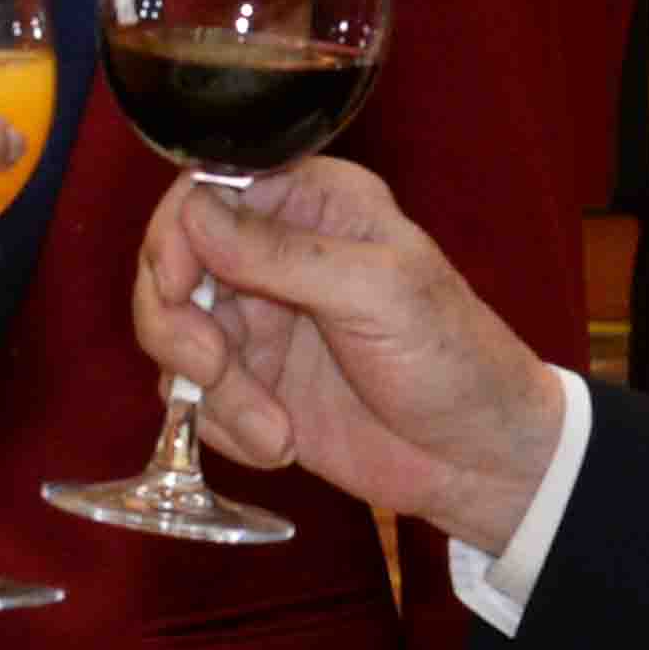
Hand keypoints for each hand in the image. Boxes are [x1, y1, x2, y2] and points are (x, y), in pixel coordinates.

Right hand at [131, 160, 567, 550]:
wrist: (477, 460)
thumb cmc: (453, 357)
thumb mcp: (379, 291)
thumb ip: (283, 252)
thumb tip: (195, 212)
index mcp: (313, 204)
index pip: (209, 189)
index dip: (176, 232)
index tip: (175, 283)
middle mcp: (273, 255)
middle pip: (170, 264)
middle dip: (177, 323)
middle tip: (212, 366)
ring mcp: (257, 323)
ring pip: (174, 337)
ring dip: (214, 392)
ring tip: (275, 430)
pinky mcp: (249, 386)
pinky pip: (194, 400)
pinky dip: (226, 428)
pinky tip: (283, 444)